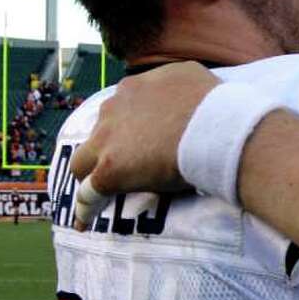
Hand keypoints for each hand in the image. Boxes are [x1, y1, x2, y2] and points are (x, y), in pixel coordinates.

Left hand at [70, 61, 221, 228]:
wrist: (214, 127)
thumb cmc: (212, 104)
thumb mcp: (189, 76)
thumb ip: (173, 83)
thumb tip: (179, 92)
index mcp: (132, 88)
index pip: (121, 109)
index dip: (128, 127)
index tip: (139, 139)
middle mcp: (113, 109)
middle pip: (98, 133)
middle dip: (107, 148)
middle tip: (125, 165)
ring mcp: (108, 140)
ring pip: (84, 161)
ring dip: (91, 175)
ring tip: (99, 194)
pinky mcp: (110, 170)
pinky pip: (89, 193)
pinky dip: (86, 208)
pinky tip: (85, 223)